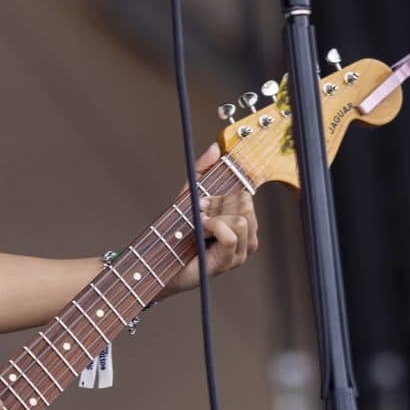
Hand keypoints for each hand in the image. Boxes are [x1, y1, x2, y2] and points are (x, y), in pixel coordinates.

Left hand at [162, 144, 259, 296]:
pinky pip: (231, 234)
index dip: (222, 195)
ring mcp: (241, 251)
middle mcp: (247, 236)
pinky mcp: (231, 261)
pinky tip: (202, 231)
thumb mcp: (189, 194)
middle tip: (200, 216)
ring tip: (199, 226)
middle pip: (247, 205)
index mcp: (242, 220)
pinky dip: (214, 227)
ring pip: (241, 219)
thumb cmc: (177, 232)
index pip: (245, 195)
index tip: (202, 202)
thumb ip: (203, 169)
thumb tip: (216, 147)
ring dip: (214, 218)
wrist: (161, 262)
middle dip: (219, 206)